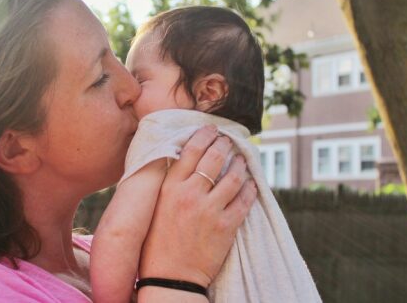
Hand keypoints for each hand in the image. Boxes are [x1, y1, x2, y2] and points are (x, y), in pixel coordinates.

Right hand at [138, 125, 256, 287]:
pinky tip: (251, 183)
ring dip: (240, 164)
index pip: (190, 150)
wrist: (170, 277)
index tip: (211, 130)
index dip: (204, 135)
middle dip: (224, 145)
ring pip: (233, 176)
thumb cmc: (157, 243)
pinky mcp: (226, 226)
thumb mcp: (155, 207)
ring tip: (242, 160)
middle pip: (214, 157)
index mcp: (169, 188)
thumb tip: (180, 161)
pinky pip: (245, 200)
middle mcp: (189, 194)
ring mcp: (209, 210)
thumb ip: (169, 184)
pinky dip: (250, 188)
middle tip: (228, 141)